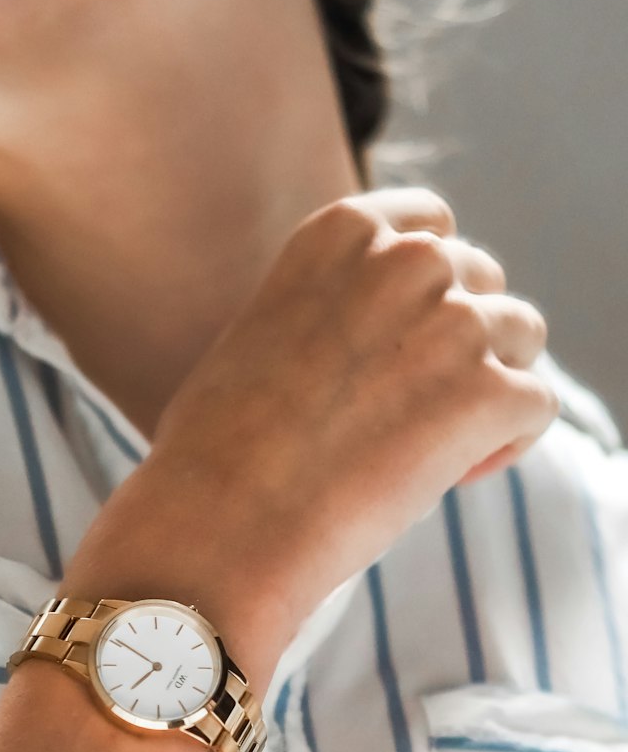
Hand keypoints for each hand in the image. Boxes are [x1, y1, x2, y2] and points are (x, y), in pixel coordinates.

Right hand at [147, 185, 558, 638]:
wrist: (219, 526)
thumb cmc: (217, 454)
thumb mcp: (261, 336)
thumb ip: (330, 312)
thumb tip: (380, 345)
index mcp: (341, 234)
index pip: (430, 225)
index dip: (429, 289)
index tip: (402, 344)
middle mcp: (405, 260)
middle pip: (483, 279)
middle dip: (460, 341)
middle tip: (410, 412)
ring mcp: (453, 322)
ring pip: (521, 334)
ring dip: (489, 385)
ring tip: (432, 445)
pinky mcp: (486, 392)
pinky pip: (535, 404)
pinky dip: (505, 442)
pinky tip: (453, 474)